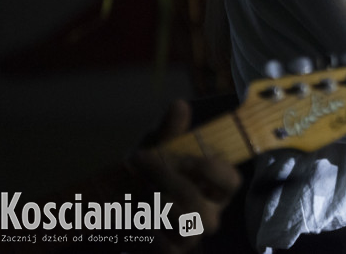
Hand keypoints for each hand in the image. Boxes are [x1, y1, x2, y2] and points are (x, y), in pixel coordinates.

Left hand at [128, 100, 241, 252]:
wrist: (113, 204)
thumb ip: (169, 130)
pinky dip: (149, 228)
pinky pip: (166, 246)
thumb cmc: (146, 173)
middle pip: (206, 209)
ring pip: (188, 228)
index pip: (231, 182)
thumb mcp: (154, 147)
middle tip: (149, 163)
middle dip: (176, 184)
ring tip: (140, 188)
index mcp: (213, 186)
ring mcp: (190, 235)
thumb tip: (179, 105)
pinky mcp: (172, 250)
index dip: (214, 170)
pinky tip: (135, 212)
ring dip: (160, 205)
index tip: (189, 157)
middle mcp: (208, 212)